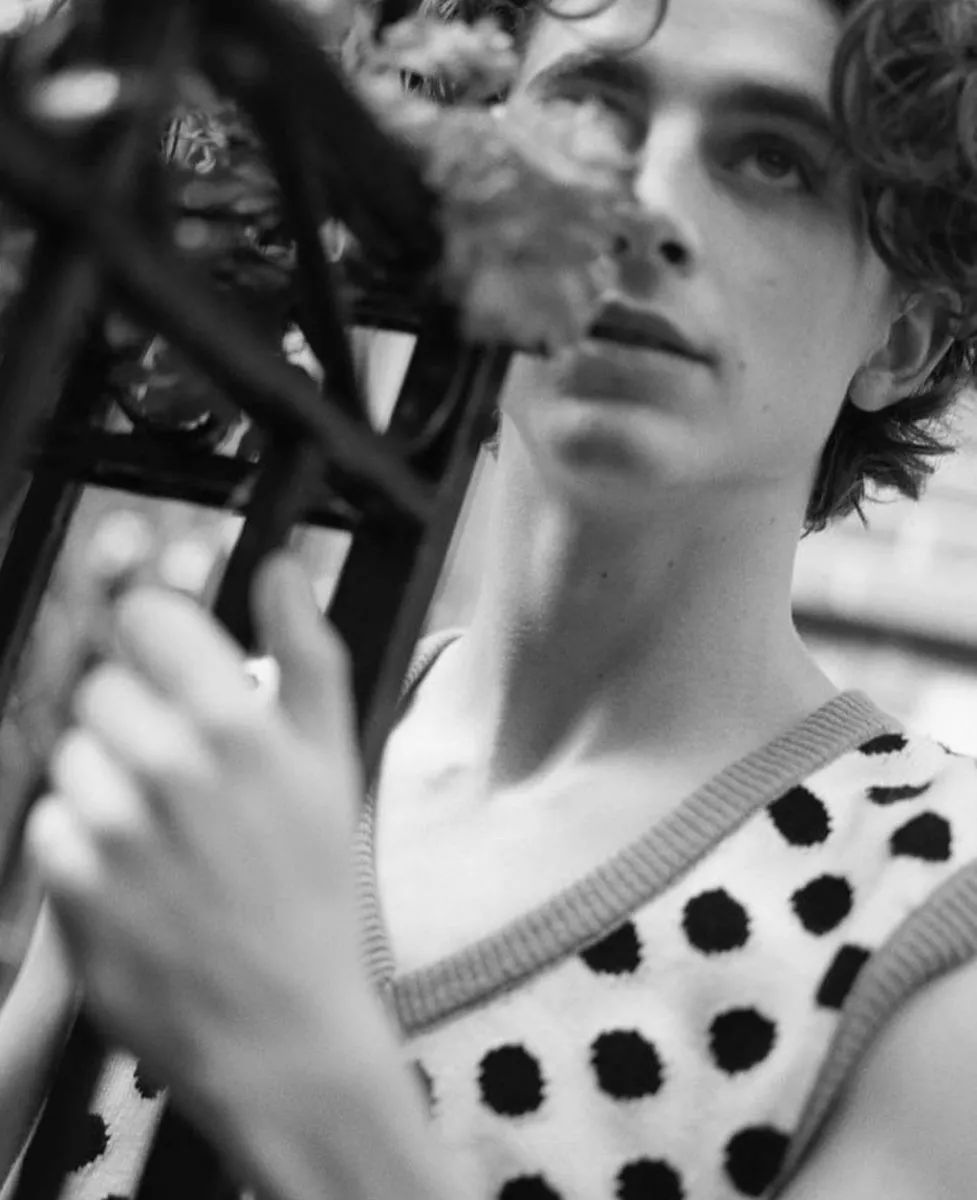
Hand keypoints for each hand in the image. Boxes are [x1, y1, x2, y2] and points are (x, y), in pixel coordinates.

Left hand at [27, 552, 367, 1124]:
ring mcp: (113, 827)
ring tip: (161, 830)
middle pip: (100, 684)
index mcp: (235, 722)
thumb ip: (307, 651)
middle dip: (137, 716)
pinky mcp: (70, 885)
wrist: (282, 1024)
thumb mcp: (334, 761)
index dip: (158, 638)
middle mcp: (168, 763)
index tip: (172, 667)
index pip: (145, 618)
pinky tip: (132, 871)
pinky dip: (80, 840)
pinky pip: (48, 819)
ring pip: (71, 751)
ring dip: (108, 780)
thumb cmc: (315, 887)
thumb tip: (284, 564)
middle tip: (182, 772)